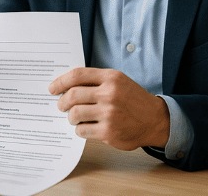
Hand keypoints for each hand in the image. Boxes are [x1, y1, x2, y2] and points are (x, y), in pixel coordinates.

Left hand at [48, 67, 169, 150]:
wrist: (155, 120)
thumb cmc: (132, 100)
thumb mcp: (118, 82)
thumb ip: (96, 81)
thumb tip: (66, 86)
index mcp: (111, 78)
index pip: (77, 75)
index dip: (60, 82)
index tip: (52, 88)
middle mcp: (109, 94)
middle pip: (72, 95)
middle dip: (62, 102)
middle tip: (61, 106)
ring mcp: (109, 113)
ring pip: (75, 114)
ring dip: (71, 117)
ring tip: (75, 118)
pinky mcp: (108, 131)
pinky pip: (82, 130)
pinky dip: (80, 129)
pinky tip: (85, 128)